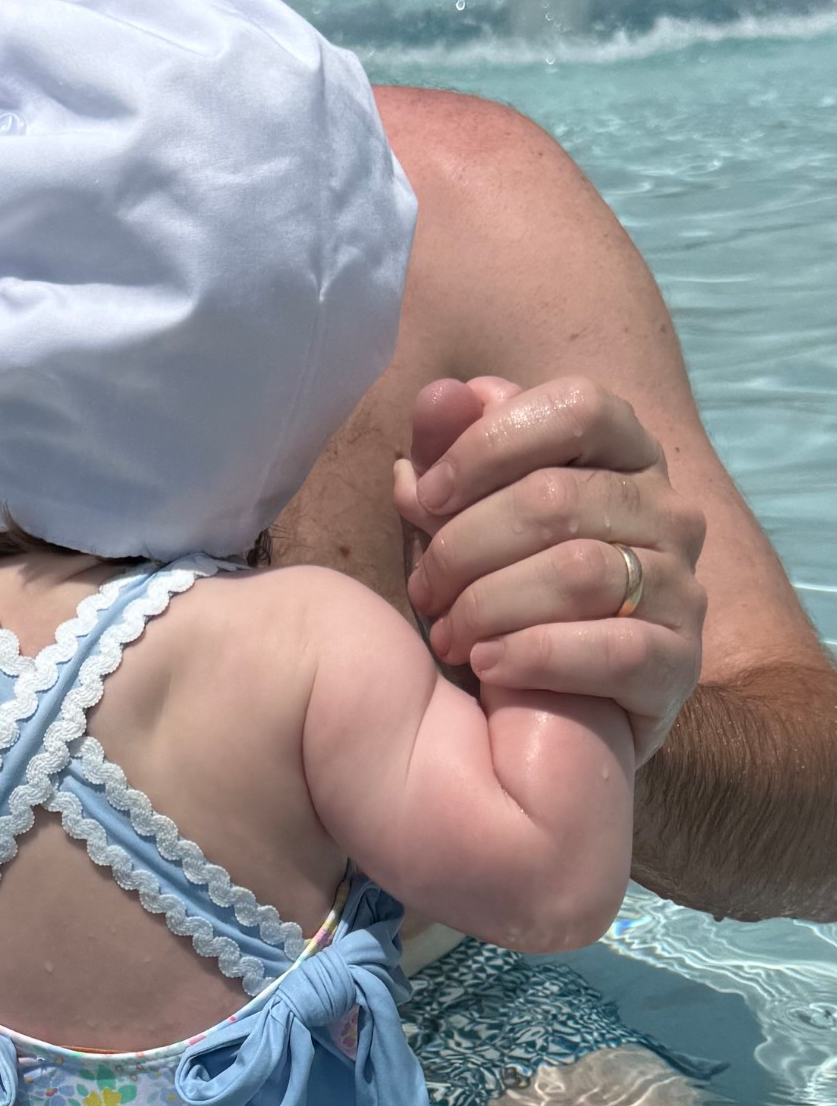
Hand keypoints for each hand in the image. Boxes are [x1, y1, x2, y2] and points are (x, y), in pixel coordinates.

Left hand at [393, 376, 705, 762]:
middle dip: (466, 545)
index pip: (577, 407)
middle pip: (560, 497)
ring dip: (489, 605)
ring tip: (445, 636)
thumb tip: (442, 396)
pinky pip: (615, 652)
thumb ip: (450, 453)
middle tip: (422, 590)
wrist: (557, 709)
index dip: (489, 444)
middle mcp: (668, 511)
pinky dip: (536, 656)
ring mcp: (683, 588)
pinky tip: (486, 665)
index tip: (424, 496)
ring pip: (580, 573)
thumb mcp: (464, 517)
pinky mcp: (680, 665)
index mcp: (625, 454)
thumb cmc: (503, 592)